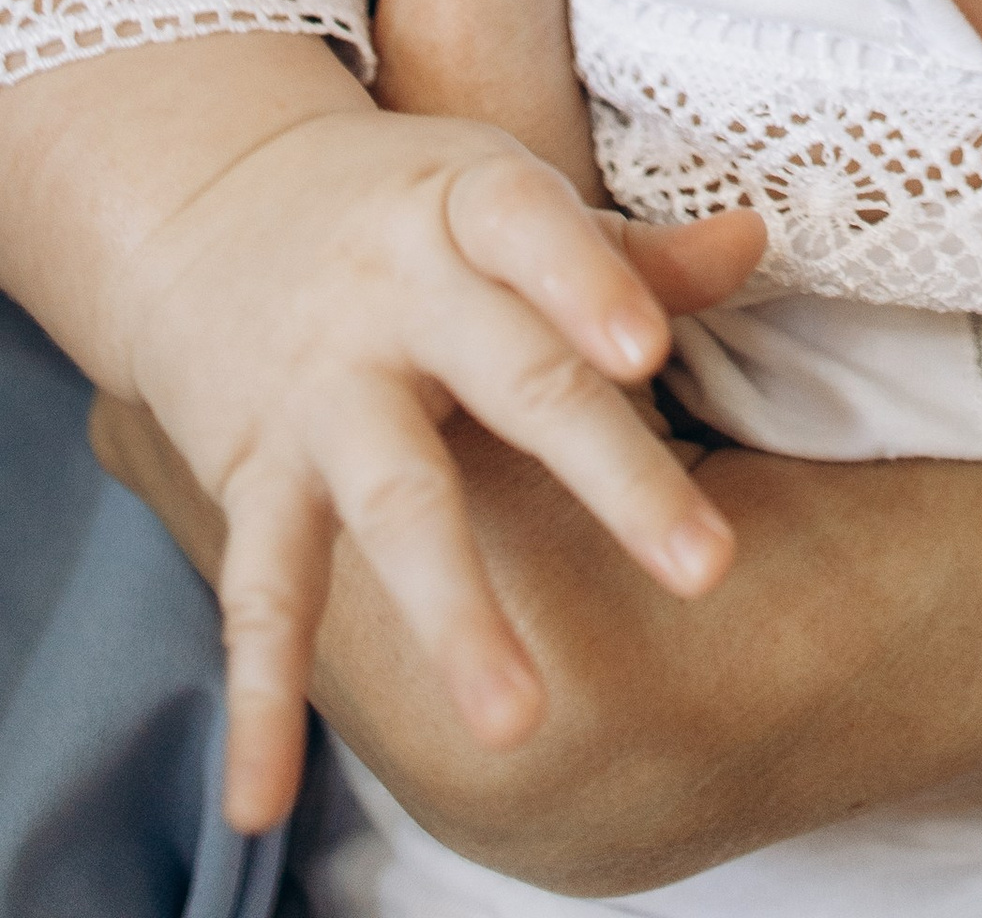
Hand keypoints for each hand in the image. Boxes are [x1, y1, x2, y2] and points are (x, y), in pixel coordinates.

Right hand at [115, 71, 754, 834]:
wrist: (205, 195)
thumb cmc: (405, 206)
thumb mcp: (503, 195)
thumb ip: (627, 251)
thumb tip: (757, 239)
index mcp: (469, 212)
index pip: (537, 235)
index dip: (591, 288)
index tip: (650, 351)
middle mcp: (394, 299)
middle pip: (513, 381)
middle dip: (609, 474)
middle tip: (708, 571)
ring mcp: (321, 391)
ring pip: (395, 504)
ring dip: (456, 616)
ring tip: (518, 730)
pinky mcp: (254, 472)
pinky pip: (262, 594)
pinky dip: (260, 702)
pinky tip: (261, 806)